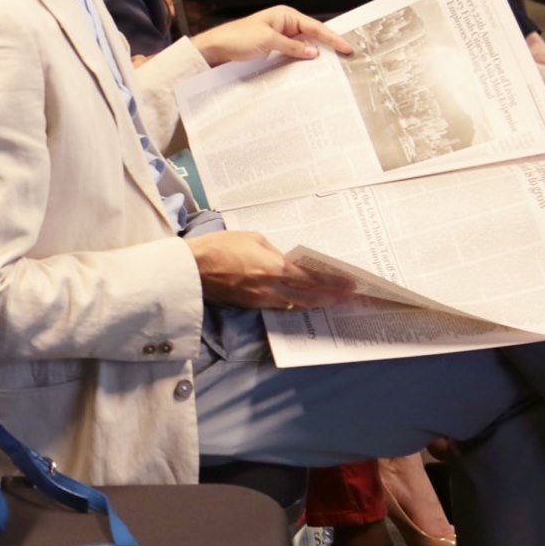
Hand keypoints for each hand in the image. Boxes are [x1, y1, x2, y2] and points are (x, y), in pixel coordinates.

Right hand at [190, 230, 357, 309]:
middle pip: (310, 298)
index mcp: (275, 268)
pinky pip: (280, 306)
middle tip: (352, 301)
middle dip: (333, 299)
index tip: (352, 285)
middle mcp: (272, 288)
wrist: (191, 269)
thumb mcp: (252, 239)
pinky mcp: (249, 306)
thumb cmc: (219, 246)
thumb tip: (283, 261)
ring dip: (315, 304)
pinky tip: (302, 302)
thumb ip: (273, 252)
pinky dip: (295, 304)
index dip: (334, 283)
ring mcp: (261, 301)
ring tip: (332, 302)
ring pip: (296, 305)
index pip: (312, 278)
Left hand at [194, 5, 351, 65]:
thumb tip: (314, 52)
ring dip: (314, 55)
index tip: (346, 48)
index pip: (315, 27)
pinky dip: (301, 60)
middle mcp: (284, 23)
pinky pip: (292, 54)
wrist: (215, 48)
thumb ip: (293, 47)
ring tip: (333, 66)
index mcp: (285, 15)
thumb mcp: (268, 41)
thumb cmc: (237, 38)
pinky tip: (310, 69)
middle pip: (312, 35)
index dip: (332, 38)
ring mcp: (279, 36)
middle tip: (345, 57)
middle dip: (327, 46)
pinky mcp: (273, 48)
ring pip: (303, 46)